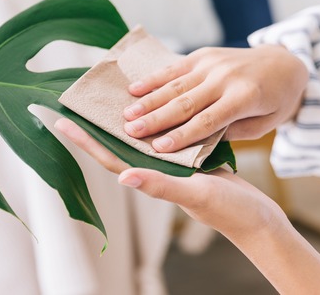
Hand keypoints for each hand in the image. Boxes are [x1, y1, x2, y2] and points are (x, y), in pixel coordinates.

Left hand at [55, 117, 319, 293]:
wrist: (258, 219)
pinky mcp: (188, 160)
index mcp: (150, 179)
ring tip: (105, 99)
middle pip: (117, 146)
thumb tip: (124, 176)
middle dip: (95, 127)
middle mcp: (154, 172)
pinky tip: (152, 107)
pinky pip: (163, 137)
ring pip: (138, 140)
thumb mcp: (195, 195)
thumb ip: (161, 186)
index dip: (85, 141)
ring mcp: (170, 166)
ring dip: (121, 122)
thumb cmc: (228, 212)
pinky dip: (152, 121)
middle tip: (75, 102)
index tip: (61, 121)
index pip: (109, 158)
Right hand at [122, 45, 307, 151]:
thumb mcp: (264, 124)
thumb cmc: (275, 101)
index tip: (158, 149)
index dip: (182, 135)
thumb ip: (231, 131)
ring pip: (175, 85)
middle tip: (130, 132)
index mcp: (245, 98)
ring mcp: (213, 63)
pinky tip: (133, 89)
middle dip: (156, 119)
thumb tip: (197, 142)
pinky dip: (153, 79)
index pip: (208, 121)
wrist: (285, 62)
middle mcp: (225, 78)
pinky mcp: (203, 55)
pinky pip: (175, 68)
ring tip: (126, 114)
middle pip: (185, 103)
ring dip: (148, 101)